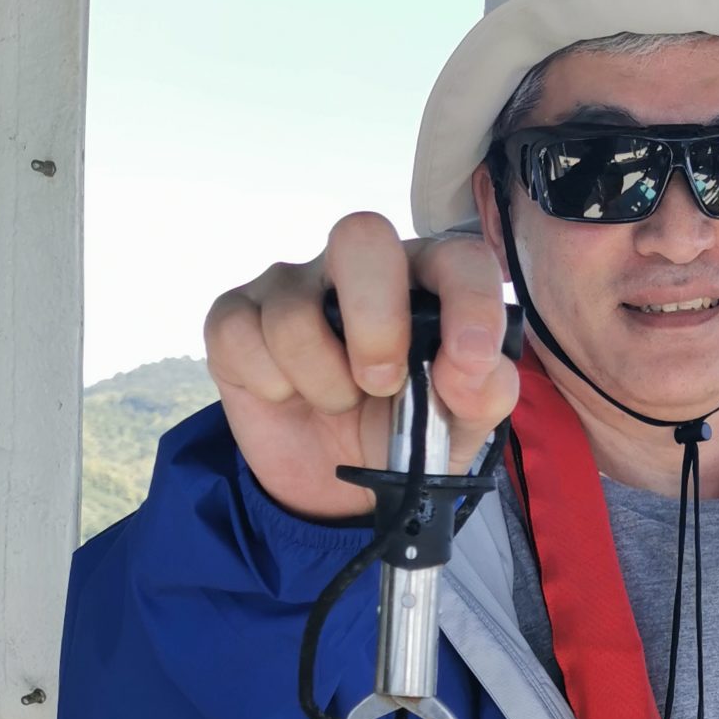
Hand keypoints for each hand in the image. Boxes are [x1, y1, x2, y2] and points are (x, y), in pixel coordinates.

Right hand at [203, 213, 519, 519]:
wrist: (334, 483)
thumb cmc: (401, 432)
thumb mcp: (458, 427)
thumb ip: (483, 392)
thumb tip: (467, 366)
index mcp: (423, 281)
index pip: (456, 257)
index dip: (469, 301)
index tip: (468, 361)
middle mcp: (355, 268)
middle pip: (360, 234)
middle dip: (376, 323)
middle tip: (382, 384)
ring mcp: (291, 286)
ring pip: (294, 312)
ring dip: (323, 383)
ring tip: (338, 403)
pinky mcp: (235, 317)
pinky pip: (241, 338)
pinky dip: (272, 387)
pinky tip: (289, 397)